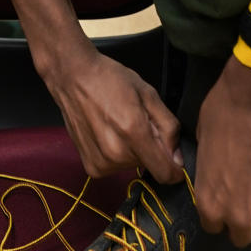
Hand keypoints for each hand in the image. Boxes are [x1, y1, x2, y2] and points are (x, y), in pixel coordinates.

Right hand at [10, 0, 182, 183]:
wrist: (73, 78)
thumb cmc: (111, 79)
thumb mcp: (148, 94)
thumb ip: (168, 126)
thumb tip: (177, 157)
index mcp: (133, 132)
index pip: (166, 173)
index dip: (175, 167)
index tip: (174, 156)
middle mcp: (116, 153)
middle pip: (150, 166)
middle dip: (151, 149)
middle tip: (138, 123)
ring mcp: (101, 162)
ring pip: (132, 166)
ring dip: (133, 151)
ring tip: (120, 125)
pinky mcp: (91, 167)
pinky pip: (116, 167)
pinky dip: (117, 154)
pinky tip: (108, 133)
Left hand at [195, 56, 250, 247]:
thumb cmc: (220, 113)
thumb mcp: (201, 140)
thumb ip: (206, 169)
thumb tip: (212, 172)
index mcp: (208, 199)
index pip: (211, 226)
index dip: (214, 214)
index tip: (217, 200)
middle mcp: (235, 209)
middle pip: (239, 237)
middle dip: (237, 224)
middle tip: (236, 202)